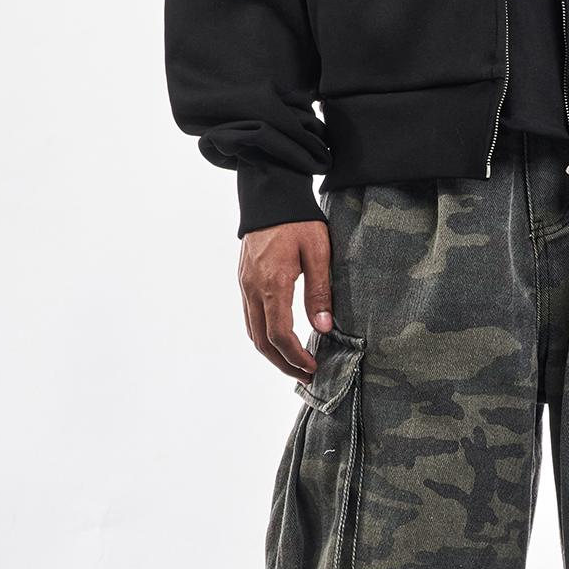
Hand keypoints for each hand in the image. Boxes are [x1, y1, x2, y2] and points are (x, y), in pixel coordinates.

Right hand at [238, 221, 332, 379]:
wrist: (270, 193)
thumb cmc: (298, 220)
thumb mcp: (318, 252)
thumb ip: (319, 292)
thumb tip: (324, 327)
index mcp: (272, 283)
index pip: (279, 334)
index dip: (296, 356)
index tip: (313, 367)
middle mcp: (252, 288)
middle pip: (262, 341)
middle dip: (283, 363)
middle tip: (305, 375)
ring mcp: (244, 284)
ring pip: (252, 332)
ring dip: (272, 353)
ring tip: (294, 364)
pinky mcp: (244, 280)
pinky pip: (250, 318)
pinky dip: (264, 336)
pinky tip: (281, 341)